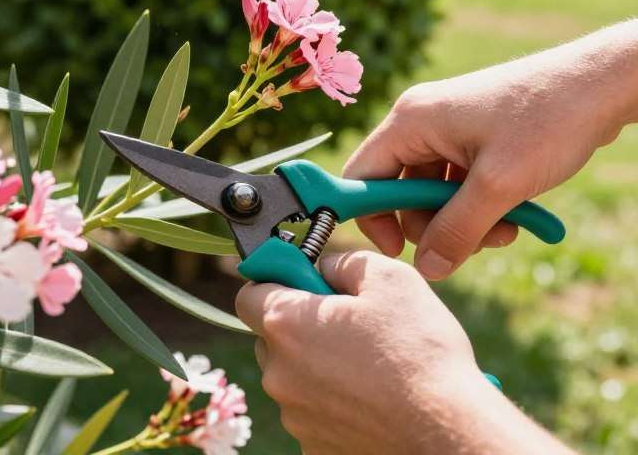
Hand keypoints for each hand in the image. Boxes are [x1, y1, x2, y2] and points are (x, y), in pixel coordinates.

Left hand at [235, 251, 573, 454]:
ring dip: (319, 366)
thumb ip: (342, 261)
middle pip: (272, 337)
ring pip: (294, 376)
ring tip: (370, 366)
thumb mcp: (388, 277)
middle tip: (349, 323)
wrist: (449, 433)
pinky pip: (313, 411)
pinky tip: (372, 398)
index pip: (248, 292)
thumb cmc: (420, 353)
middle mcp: (278, 373)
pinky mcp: (313, 447)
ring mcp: (294, 415)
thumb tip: (324, 267)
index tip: (303, 281)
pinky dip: (334, 402)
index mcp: (286, 324)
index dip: (276, 281)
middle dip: (302, 325)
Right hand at [344, 21, 637, 279]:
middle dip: (434, 224)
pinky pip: (458, 184)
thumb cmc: (549, 120)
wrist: (603, 84)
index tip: (398, 252)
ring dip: (464, 221)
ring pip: (433, 193)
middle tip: (473, 242)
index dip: (371, 217)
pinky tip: (515, 216)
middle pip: (399, 190)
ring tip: (506, 229)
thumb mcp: (500, 186)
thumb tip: (427, 270)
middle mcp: (421, 122)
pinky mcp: (473, 137)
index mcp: (411, 121)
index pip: (362, 176)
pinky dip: (480, 207)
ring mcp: (448, 128)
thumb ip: (457, 231)